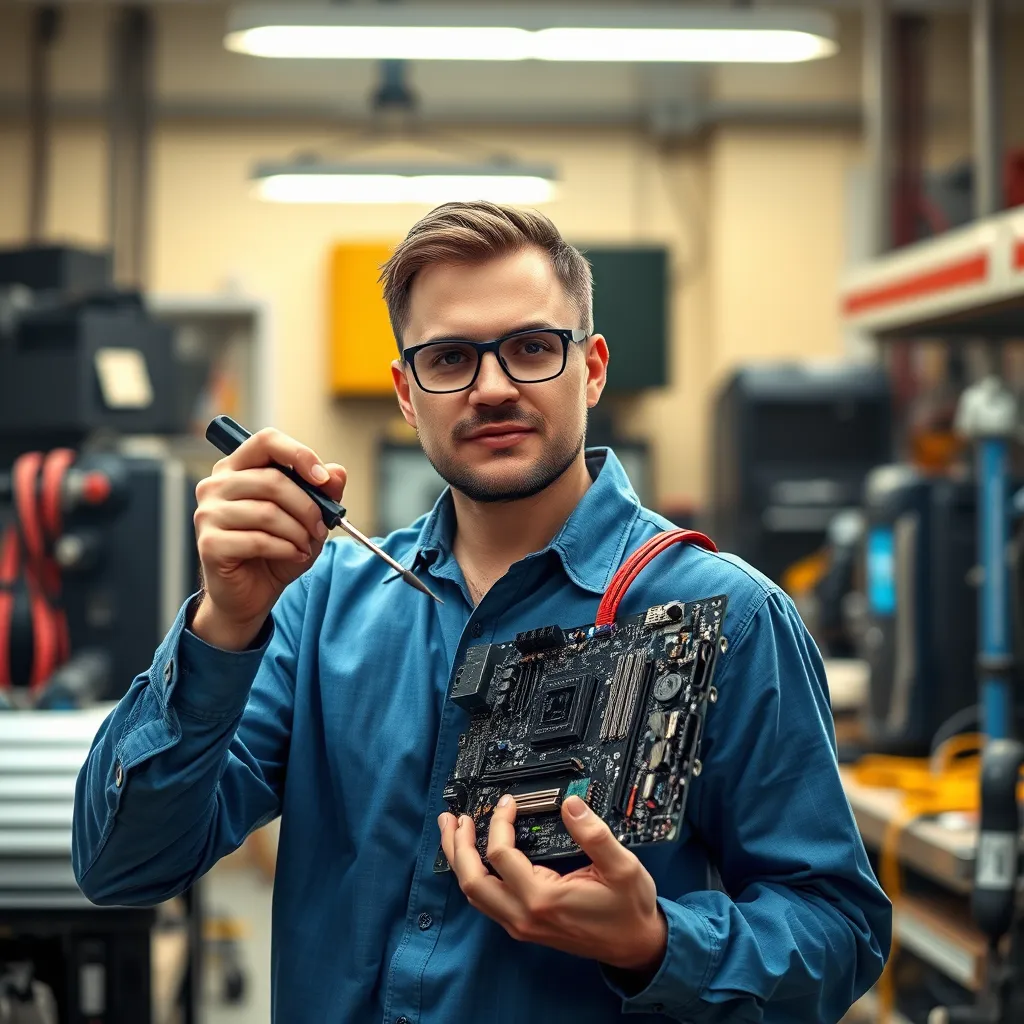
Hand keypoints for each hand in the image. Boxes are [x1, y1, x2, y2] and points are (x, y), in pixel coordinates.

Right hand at [191, 428, 345, 649]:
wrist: (251, 594)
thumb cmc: (275, 550)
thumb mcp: (307, 518)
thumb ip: (323, 493)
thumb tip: (336, 473)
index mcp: (237, 468)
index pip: (266, 441)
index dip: (299, 455)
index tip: (323, 479)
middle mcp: (216, 485)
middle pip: (272, 480)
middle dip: (308, 506)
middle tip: (322, 527)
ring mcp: (208, 514)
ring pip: (267, 512)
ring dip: (298, 532)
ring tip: (306, 545)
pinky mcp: (210, 543)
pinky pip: (258, 540)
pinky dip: (286, 549)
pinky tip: (294, 556)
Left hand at [439, 794, 666, 974]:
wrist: (635, 946)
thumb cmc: (628, 908)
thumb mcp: (621, 866)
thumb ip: (594, 834)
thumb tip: (571, 804)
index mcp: (542, 899)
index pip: (500, 855)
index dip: (498, 822)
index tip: (506, 802)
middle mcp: (524, 916)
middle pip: (471, 880)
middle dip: (456, 846)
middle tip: (452, 818)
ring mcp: (521, 925)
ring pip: (474, 894)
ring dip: (459, 861)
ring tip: (454, 833)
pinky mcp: (524, 926)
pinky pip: (487, 901)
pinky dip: (473, 876)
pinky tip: (475, 858)